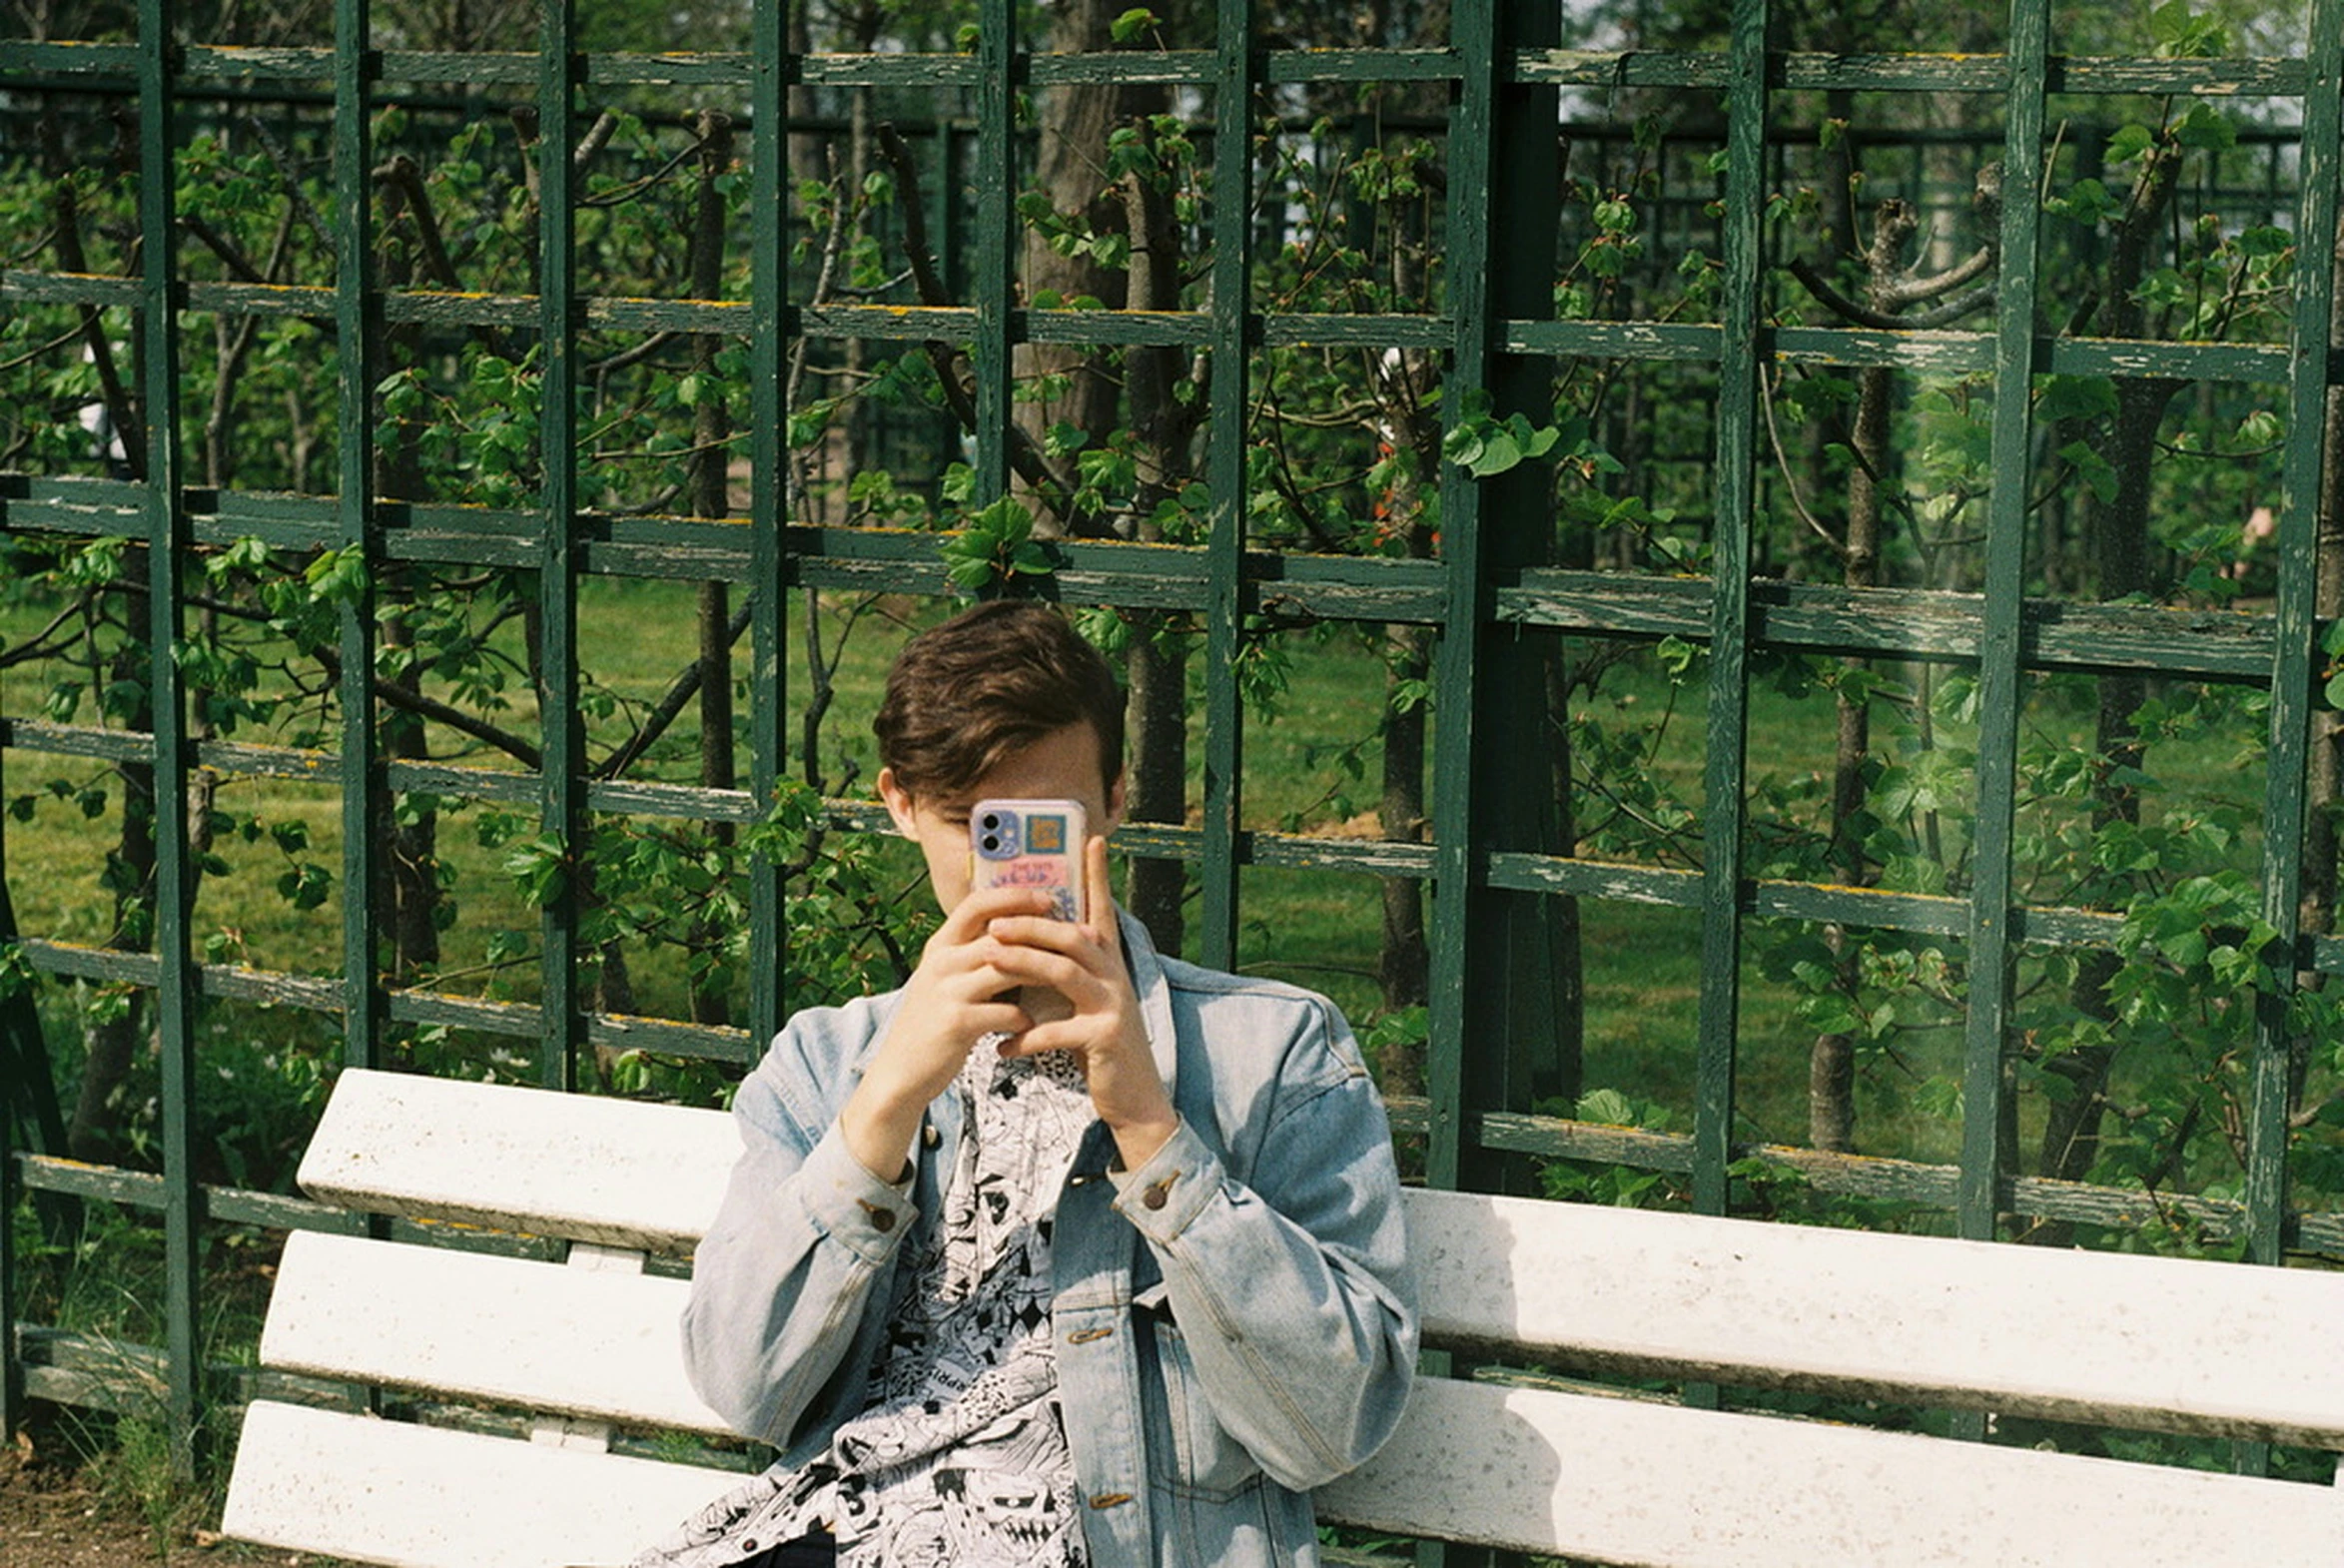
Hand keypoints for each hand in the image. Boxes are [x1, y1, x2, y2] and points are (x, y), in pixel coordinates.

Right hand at [839, 882, 1055, 1181]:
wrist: (899, 1072)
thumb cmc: (932, 1023)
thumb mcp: (944, 980)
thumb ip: (972, 957)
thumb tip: (1019, 934)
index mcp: (939, 946)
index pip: (976, 903)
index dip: (1014, 897)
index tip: (1049, 899)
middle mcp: (941, 962)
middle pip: (1000, 934)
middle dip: (1042, 934)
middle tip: (1078, 938)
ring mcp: (947, 992)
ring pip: (1007, 968)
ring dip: (1041, 972)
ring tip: (1067, 978)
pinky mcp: (956, 1023)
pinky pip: (1004, 1011)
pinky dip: (1023, 1016)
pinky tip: (1031, 1023)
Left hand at [985, 835, 1179, 1169]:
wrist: (1133, 1097)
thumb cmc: (1098, 1044)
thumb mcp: (1085, 1000)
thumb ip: (1065, 970)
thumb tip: (1027, 941)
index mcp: (1108, 963)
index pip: (1102, 909)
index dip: (1098, 874)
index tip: (1093, 838)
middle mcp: (1115, 976)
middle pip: (1073, 935)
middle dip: (1032, 924)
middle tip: (993, 920)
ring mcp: (1113, 1005)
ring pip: (1066, 972)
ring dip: (1024, 963)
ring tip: (989, 959)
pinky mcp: (1105, 1037)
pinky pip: (1059, 1029)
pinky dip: (1026, 1037)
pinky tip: (1001, 1047)